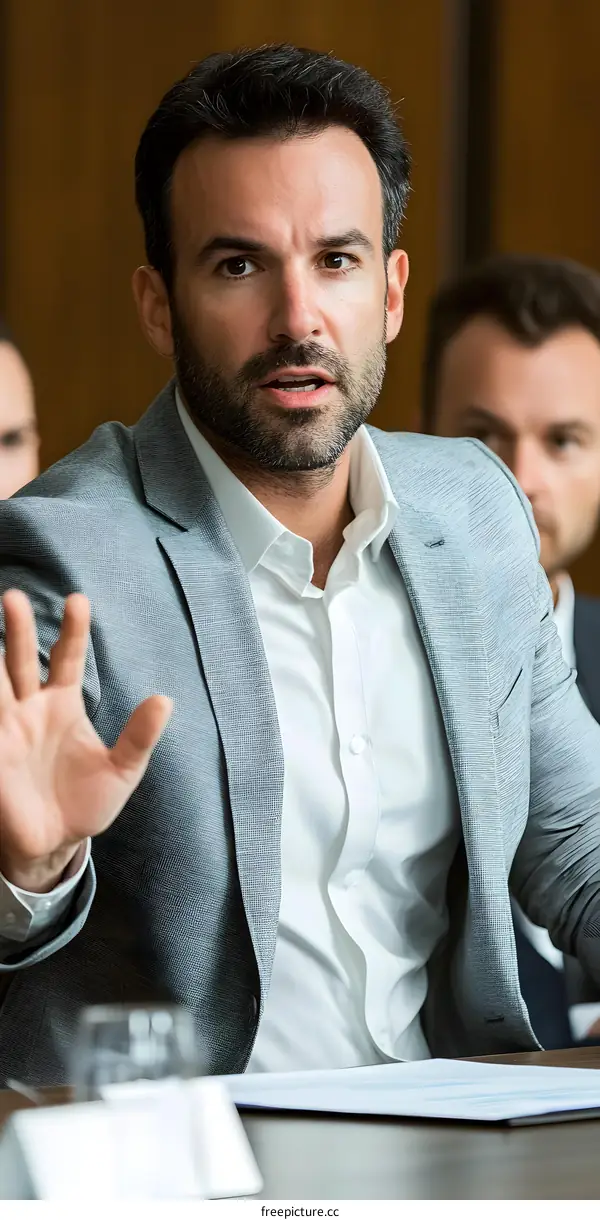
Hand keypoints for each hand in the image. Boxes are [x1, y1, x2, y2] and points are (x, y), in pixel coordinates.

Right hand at [0, 589, 171, 891]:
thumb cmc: (87, 803)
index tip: (78, 600)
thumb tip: (165, 700)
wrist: (56, 844)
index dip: (72, 630)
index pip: (66, 657)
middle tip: (15, 597)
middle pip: (21, 659)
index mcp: (62, 704)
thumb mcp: (122, 770)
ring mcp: (7, 728)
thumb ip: (139, 737)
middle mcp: (30, 708)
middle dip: (18, 629)